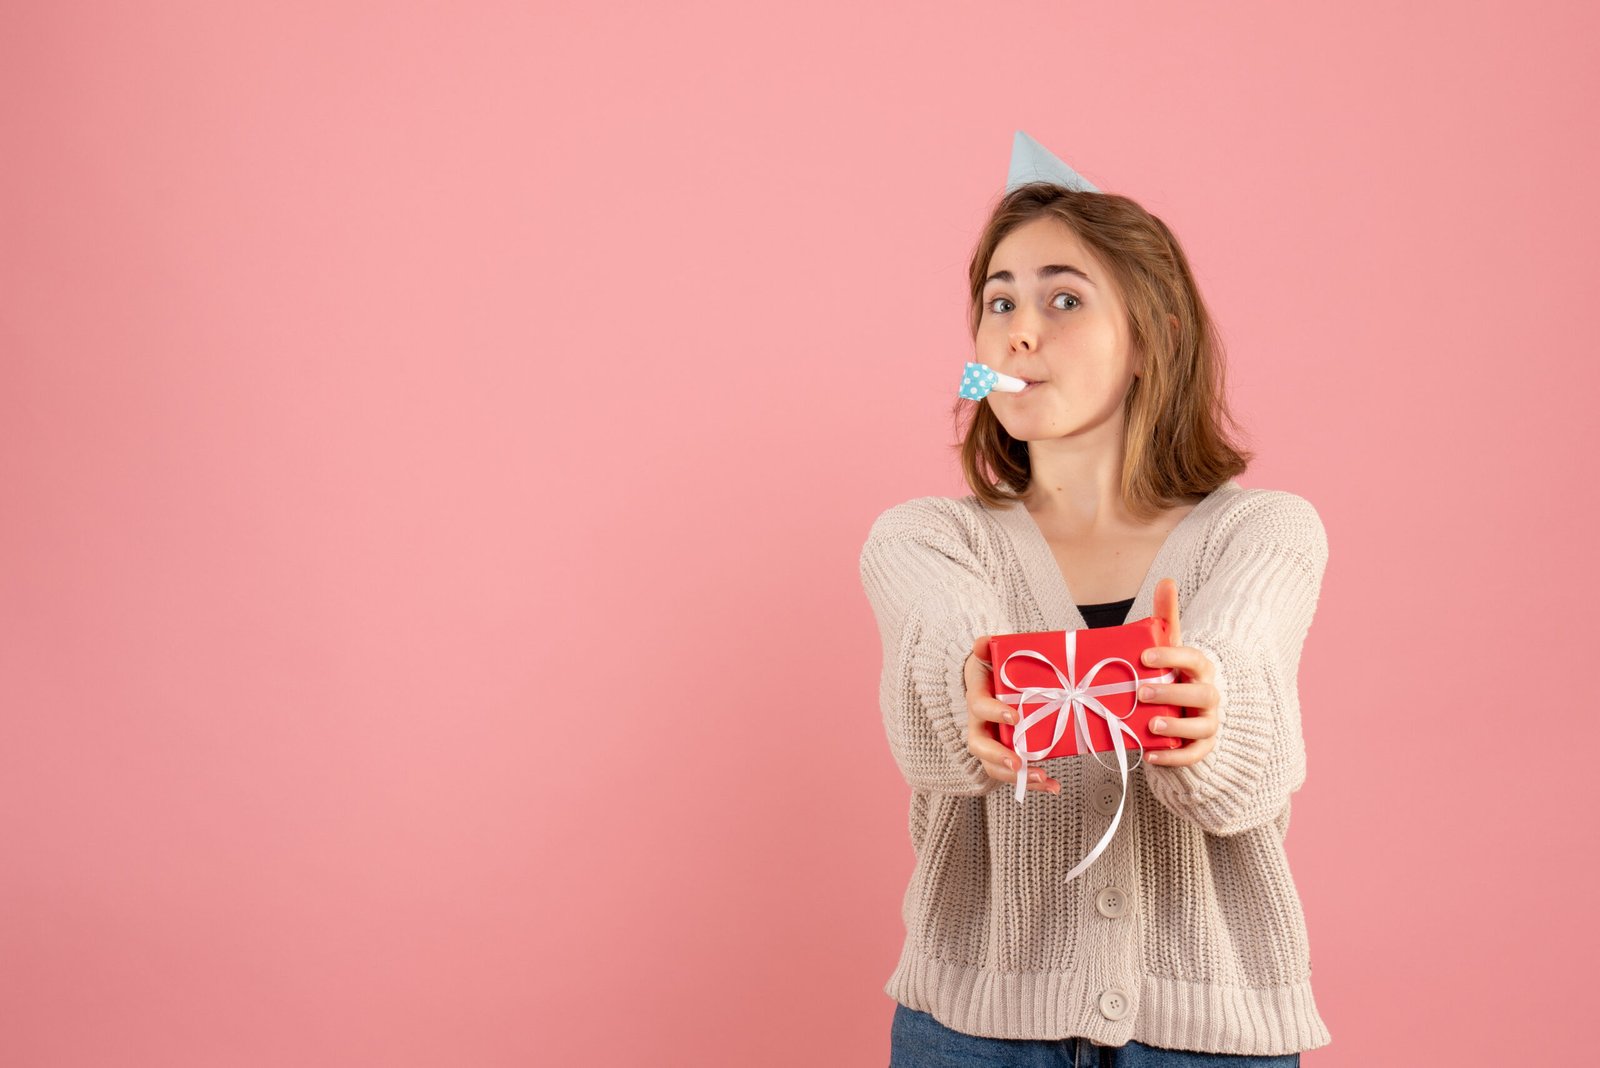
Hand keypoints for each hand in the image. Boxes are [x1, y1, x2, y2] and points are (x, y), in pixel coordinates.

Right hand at [964, 635, 1060, 793]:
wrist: (994, 683)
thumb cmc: (995, 670)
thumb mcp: (989, 654)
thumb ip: (985, 647)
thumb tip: (981, 643)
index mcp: (977, 698)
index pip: (978, 706)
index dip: (993, 712)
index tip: (1014, 716)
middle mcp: (980, 725)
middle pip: (980, 746)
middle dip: (999, 757)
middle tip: (1018, 762)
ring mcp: (993, 742)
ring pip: (995, 766)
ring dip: (1018, 777)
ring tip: (1043, 779)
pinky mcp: (1008, 753)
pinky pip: (1016, 772)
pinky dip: (1033, 782)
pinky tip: (1052, 786)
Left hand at [1140, 577, 1220, 767]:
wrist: (1187, 711)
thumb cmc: (1175, 675)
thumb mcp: (1170, 648)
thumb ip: (1166, 617)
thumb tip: (1167, 580)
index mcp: (1200, 670)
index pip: (1195, 659)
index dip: (1173, 657)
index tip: (1145, 656)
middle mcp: (1208, 696)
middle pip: (1201, 695)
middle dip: (1173, 693)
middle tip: (1141, 692)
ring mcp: (1207, 723)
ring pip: (1202, 728)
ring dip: (1177, 727)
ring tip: (1150, 725)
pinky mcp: (1201, 747)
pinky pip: (1194, 756)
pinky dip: (1174, 758)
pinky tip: (1151, 755)